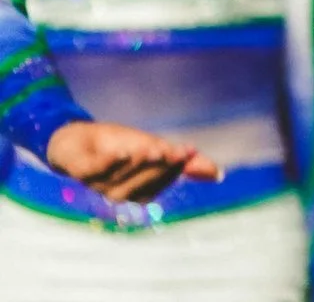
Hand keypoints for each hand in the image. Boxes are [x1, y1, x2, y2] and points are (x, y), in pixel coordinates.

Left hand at [46, 120, 220, 202]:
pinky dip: (109, 162)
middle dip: (159, 168)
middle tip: (177, 150)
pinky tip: (124, 150)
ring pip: (119, 180)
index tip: (189, 151)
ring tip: (155, 147)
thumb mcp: (154, 151)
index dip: (173, 170)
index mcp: (135, 192)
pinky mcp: (78, 171)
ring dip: (138, 164)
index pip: (157, 186)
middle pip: (140, 186)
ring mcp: (95, 184)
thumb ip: (182, 164)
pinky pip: (94, 170)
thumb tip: (219, 174)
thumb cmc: (118, 148)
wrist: (77, 138)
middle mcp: (115, 193)